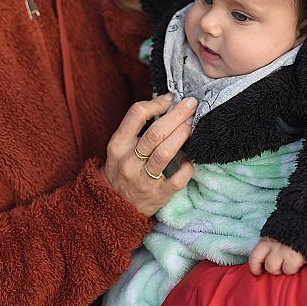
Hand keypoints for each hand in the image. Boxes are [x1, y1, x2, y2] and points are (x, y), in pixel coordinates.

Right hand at [104, 94, 196, 216]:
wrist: (114, 206)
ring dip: (182, 135)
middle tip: (191, 104)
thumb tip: (168, 103)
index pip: (136, 115)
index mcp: (118, 145)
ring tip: (192, 124)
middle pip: (155, 133)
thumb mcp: (120, 147)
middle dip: (177, 115)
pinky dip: (187, 167)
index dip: (156, 103)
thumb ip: (138, 128)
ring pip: (165, 153)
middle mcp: (128, 162)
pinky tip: (189, 159)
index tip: (170, 99)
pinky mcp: (158, 195)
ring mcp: (143, 180)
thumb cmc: (122, 169)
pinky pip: (177, 180)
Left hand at [248, 237, 306, 275]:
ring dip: (284, 269)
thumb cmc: (292, 226)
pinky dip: (294, 268)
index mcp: (267, 240)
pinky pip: (290, 270)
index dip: (255, 267)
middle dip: (275, 268)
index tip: (258, 272)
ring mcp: (284, 252)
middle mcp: (273, 246)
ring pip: (278, 270)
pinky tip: (299, 261)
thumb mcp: (277, 232)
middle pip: (269, 266)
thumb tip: (266, 256)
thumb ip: (271, 243)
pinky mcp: (295, 257)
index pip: (254, 257)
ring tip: (291, 262)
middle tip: (282, 264)